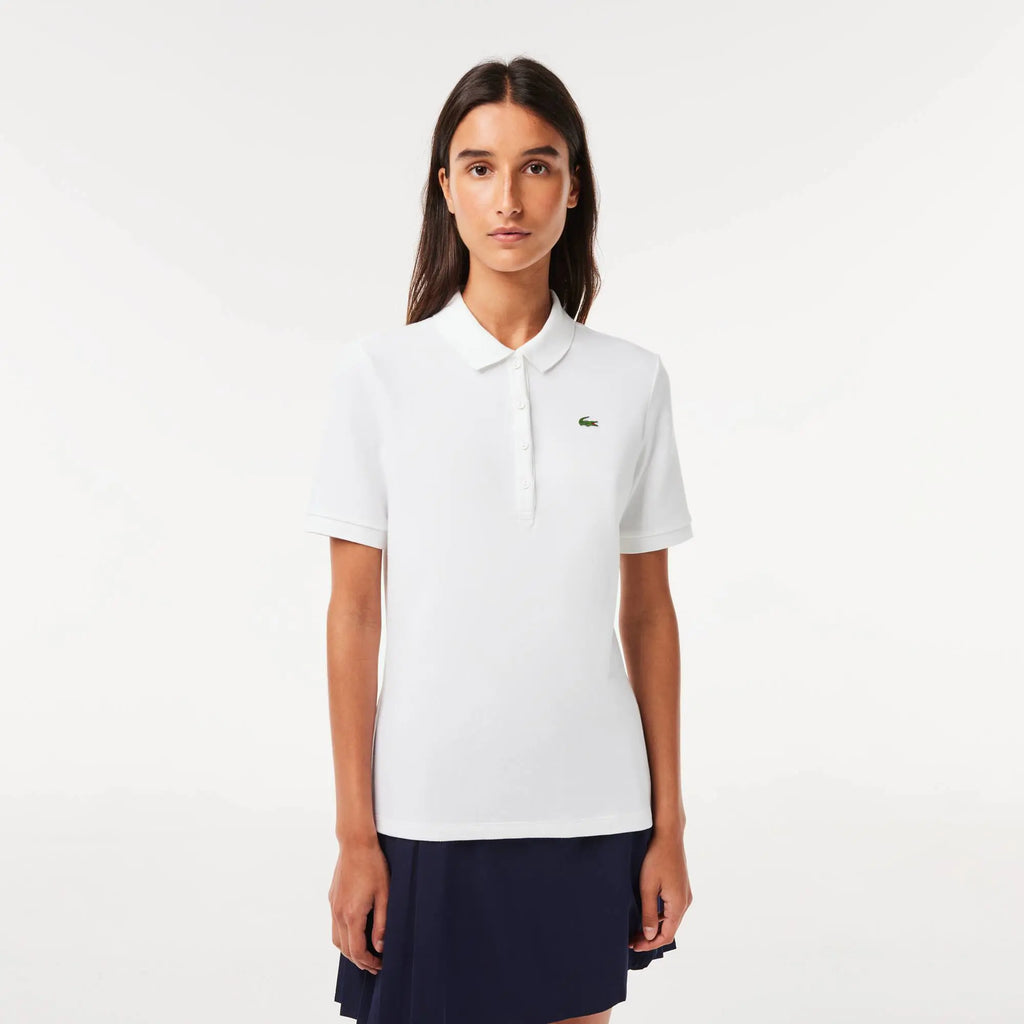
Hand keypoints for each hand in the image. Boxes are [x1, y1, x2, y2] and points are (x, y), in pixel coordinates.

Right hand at [329, 837, 389, 974]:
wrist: (356, 843)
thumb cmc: (373, 866)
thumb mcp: (385, 895)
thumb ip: (382, 924)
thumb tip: (380, 947)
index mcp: (352, 915)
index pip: (357, 950)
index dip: (369, 962)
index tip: (380, 964)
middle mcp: (338, 913)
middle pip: (344, 948)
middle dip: (359, 960)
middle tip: (374, 965)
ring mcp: (333, 905)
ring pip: (336, 938)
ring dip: (349, 950)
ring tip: (364, 953)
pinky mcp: (332, 897)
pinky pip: (335, 924)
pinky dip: (344, 935)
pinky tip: (356, 932)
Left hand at [628, 827, 692, 952]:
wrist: (668, 834)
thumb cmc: (656, 858)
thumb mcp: (648, 887)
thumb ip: (650, 913)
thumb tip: (650, 935)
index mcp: (679, 905)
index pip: (666, 935)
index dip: (650, 944)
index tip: (634, 946)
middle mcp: (685, 901)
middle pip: (669, 928)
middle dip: (651, 937)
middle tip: (632, 940)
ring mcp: (684, 893)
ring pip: (670, 918)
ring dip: (655, 926)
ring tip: (636, 929)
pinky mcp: (680, 885)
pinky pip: (671, 907)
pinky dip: (660, 915)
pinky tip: (647, 913)